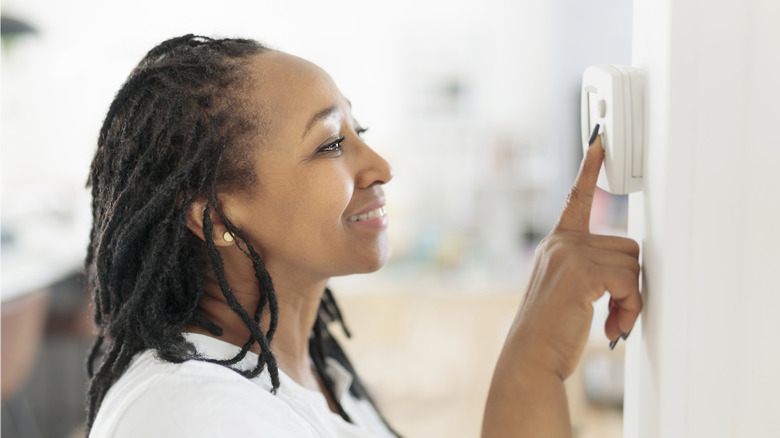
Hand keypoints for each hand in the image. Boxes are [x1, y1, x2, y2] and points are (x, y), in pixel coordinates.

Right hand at [514, 135, 641, 379]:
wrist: (530, 356)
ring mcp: (569, 252)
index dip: (589, 168)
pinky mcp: (581, 268)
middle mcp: (561, 242)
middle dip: (630, 283)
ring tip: (613, 322)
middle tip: (616, 313)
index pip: (576, 199)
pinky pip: (630, 281)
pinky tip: (613, 327)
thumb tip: (629, 272)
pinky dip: (630, 308)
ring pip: (632, 264)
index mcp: (556, 245)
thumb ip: (590, 270)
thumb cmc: (549, 333)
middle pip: (626, 245)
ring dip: (631, 300)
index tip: (599, 140)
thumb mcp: (567, 292)